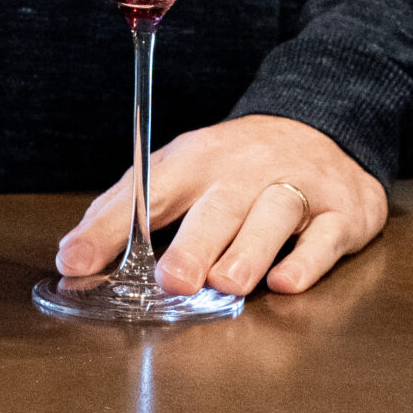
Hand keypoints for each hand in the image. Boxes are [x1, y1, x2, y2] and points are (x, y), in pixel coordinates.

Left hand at [55, 113, 386, 298]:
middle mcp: (245, 170)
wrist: (322, 128)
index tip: (75, 262)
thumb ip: (127, 212)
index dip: (111, 226)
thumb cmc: (236, 166)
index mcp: (196, 161)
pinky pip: (326, 236)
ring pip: (273, 214)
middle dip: (195, 243)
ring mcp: (297, 187)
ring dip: (248, 251)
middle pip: (219, 204)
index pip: (149, 189)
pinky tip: (287, 282)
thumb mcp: (179, 173)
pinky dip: (308, 260)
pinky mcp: (342, 211)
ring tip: (226, 284)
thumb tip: (71, 257)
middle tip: (173, 279)